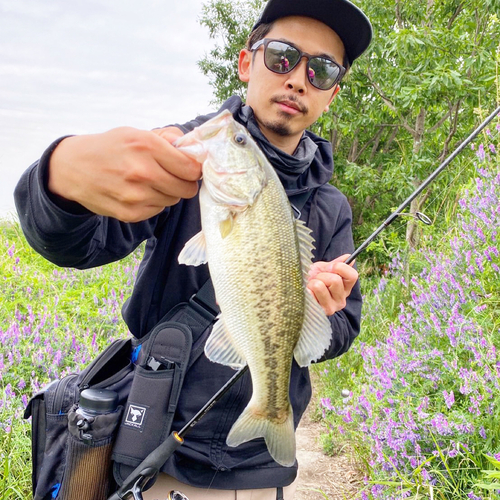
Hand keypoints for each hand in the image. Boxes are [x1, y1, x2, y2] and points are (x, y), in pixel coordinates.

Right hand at [48, 126, 201, 221]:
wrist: (73, 169)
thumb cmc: (110, 148)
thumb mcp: (135, 132)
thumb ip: (167, 138)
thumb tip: (192, 147)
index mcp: (147, 145)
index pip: (192, 167)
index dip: (194, 168)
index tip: (190, 167)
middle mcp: (143, 172)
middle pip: (187, 188)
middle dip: (185, 182)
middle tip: (175, 176)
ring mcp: (137, 196)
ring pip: (174, 200)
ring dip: (168, 192)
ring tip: (151, 182)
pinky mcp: (131, 214)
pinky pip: (158, 210)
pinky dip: (154, 202)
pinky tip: (139, 192)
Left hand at [307, 254, 357, 315]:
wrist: (297, 290)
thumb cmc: (311, 279)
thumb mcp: (322, 269)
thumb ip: (335, 264)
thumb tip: (348, 256)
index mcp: (345, 288)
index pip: (353, 275)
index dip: (340, 267)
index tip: (329, 267)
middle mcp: (341, 300)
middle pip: (335, 280)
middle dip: (321, 275)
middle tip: (316, 279)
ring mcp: (331, 308)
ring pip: (320, 286)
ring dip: (312, 283)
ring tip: (310, 287)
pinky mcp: (318, 312)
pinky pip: (310, 295)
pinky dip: (306, 290)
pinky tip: (306, 293)